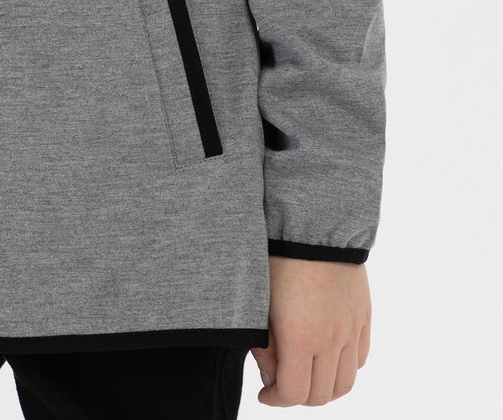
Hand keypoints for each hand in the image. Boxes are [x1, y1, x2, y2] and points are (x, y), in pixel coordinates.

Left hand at [249, 255, 371, 405]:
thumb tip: (271, 376)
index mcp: (301, 337)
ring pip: (345, 383)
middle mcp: (331, 340)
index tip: (265, 393)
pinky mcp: (363, 317)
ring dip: (324, 388)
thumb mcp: (261, 301)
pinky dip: (344, 368)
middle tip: (282, 383)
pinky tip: (327, 355)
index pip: (294, 394)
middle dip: (298, 397)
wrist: (315, 224)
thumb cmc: (280, 257)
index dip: (276, 400)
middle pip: (321, 395)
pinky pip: (359, 359)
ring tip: (307, 374)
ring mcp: (351, 330)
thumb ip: (265, 345)